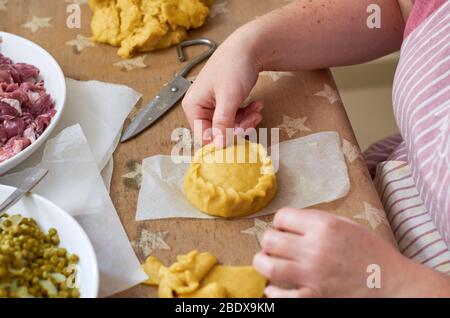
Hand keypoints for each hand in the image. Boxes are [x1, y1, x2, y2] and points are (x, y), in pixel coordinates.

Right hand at [182, 29, 262, 146]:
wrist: (249, 46)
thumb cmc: (234, 67)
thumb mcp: (229, 98)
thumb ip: (223, 123)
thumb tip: (219, 146)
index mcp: (193, 107)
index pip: (203, 136)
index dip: (222, 141)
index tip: (240, 138)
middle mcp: (199, 107)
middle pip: (217, 132)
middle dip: (237, 128)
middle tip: (254, 121)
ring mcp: (212, 105)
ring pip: (228, 126)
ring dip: (245, 121)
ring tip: (258, 110)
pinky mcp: (224, 102)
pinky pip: (234, 116)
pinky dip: (246, 113)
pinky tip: (257, 105)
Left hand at [252, 207, 445, 297]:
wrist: (391, 283)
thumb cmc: (370, 251)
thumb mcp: (346, 224)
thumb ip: (316, 221)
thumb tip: (289, 224)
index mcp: (324, 226)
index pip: (282, 216)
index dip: (281, 221)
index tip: (285, 228)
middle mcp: (315, 249)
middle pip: (270, 240)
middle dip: (269, 241)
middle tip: (276, 245)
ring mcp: (313, 276)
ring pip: (268, 267)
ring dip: (263, 263)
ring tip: (269, 262)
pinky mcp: (313, 297)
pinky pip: (279, 296)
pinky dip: (273, 291)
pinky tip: (277, 286)